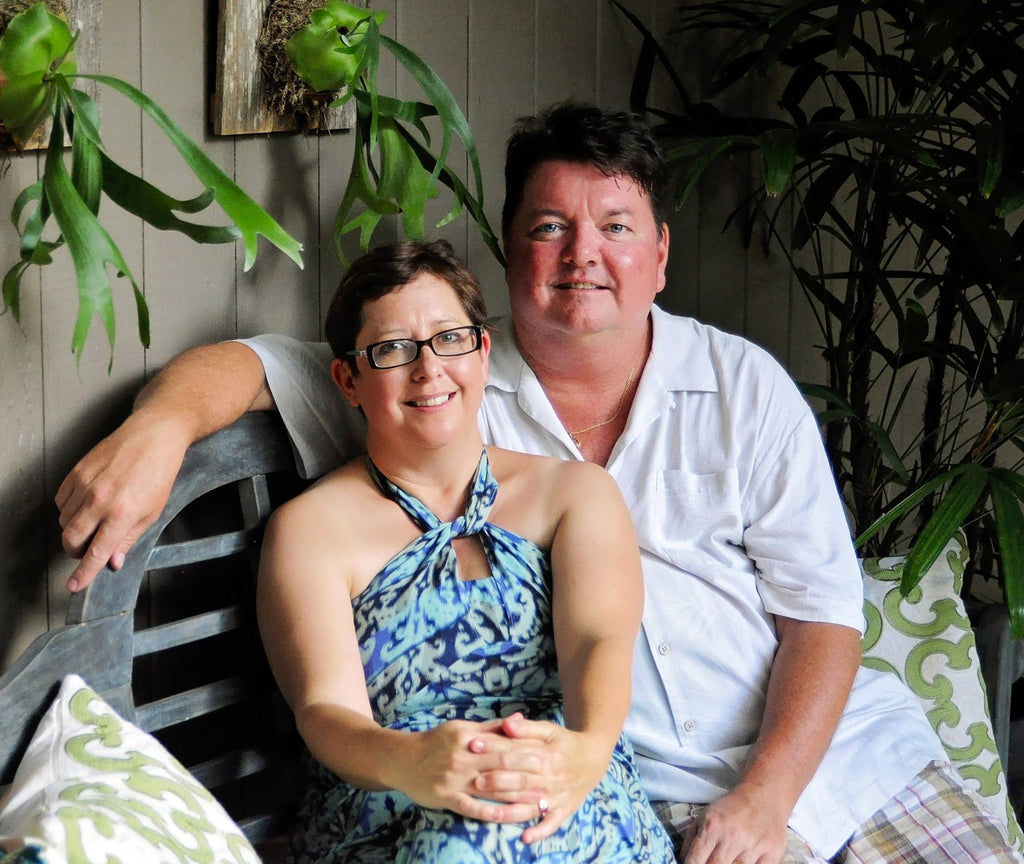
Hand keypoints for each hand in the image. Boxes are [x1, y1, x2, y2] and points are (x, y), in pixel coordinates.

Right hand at [55, 410, 190, 591]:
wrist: (154, 436)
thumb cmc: (158, 473)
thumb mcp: (152, 512)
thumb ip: (128, 539)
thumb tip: (113, 562)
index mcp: (122, 514)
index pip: (96, 553)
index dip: (83, 573)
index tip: (74, 586)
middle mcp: (100, 501)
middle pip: (70, 539)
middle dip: (75, 551)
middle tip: (88, 549)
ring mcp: (85, 485)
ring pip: (64, 521)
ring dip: (74, 529)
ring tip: (94, 521)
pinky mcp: (76, 471)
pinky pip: (61, 500)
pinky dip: (68, 509)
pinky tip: (85, 505)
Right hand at [392, 719, 545, 825]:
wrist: (402, 759)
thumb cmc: (435, 742)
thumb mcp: (461, 727)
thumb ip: (491, 726)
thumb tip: (519, 719)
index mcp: (468, 736)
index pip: (503, 741)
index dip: (526, 747)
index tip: (547, 752)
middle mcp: (463, 756)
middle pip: (501, 762)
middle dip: (528, 769)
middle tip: (551, 774)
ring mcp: (455, 778)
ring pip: (491, 787)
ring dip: (517, 794)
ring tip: (538, 799)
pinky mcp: (447, 797)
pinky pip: (472, 807)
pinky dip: (491, 813)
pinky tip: (508, 817)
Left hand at [468, 712, 609, 843]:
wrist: (593, 759)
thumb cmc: (564, 742)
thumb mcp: (549, 729)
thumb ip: (527, 728)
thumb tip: (507, 723)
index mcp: (548, 754)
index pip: (516, 752)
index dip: (494, 748)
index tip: (472, 745)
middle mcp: (552, 777)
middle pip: (521, 780)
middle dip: (497, 781)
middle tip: (475, 781)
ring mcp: (557, 796)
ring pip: (530, 804)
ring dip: (509, 808)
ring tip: (488, 810)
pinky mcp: (563, 811)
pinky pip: (551, 824)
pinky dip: (539, 832)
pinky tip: (525, 838)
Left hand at [682, 786, 788, 863]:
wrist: (763, 795)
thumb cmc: (731, 808)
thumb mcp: (704, 817)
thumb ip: (691, 840)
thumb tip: (683, 861)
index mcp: (712, 827)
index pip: (695, 861)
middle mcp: (732, 837)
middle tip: (712, 861)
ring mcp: (753, 846)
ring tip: (730, 856)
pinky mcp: (772, 852)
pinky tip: (746, 859)